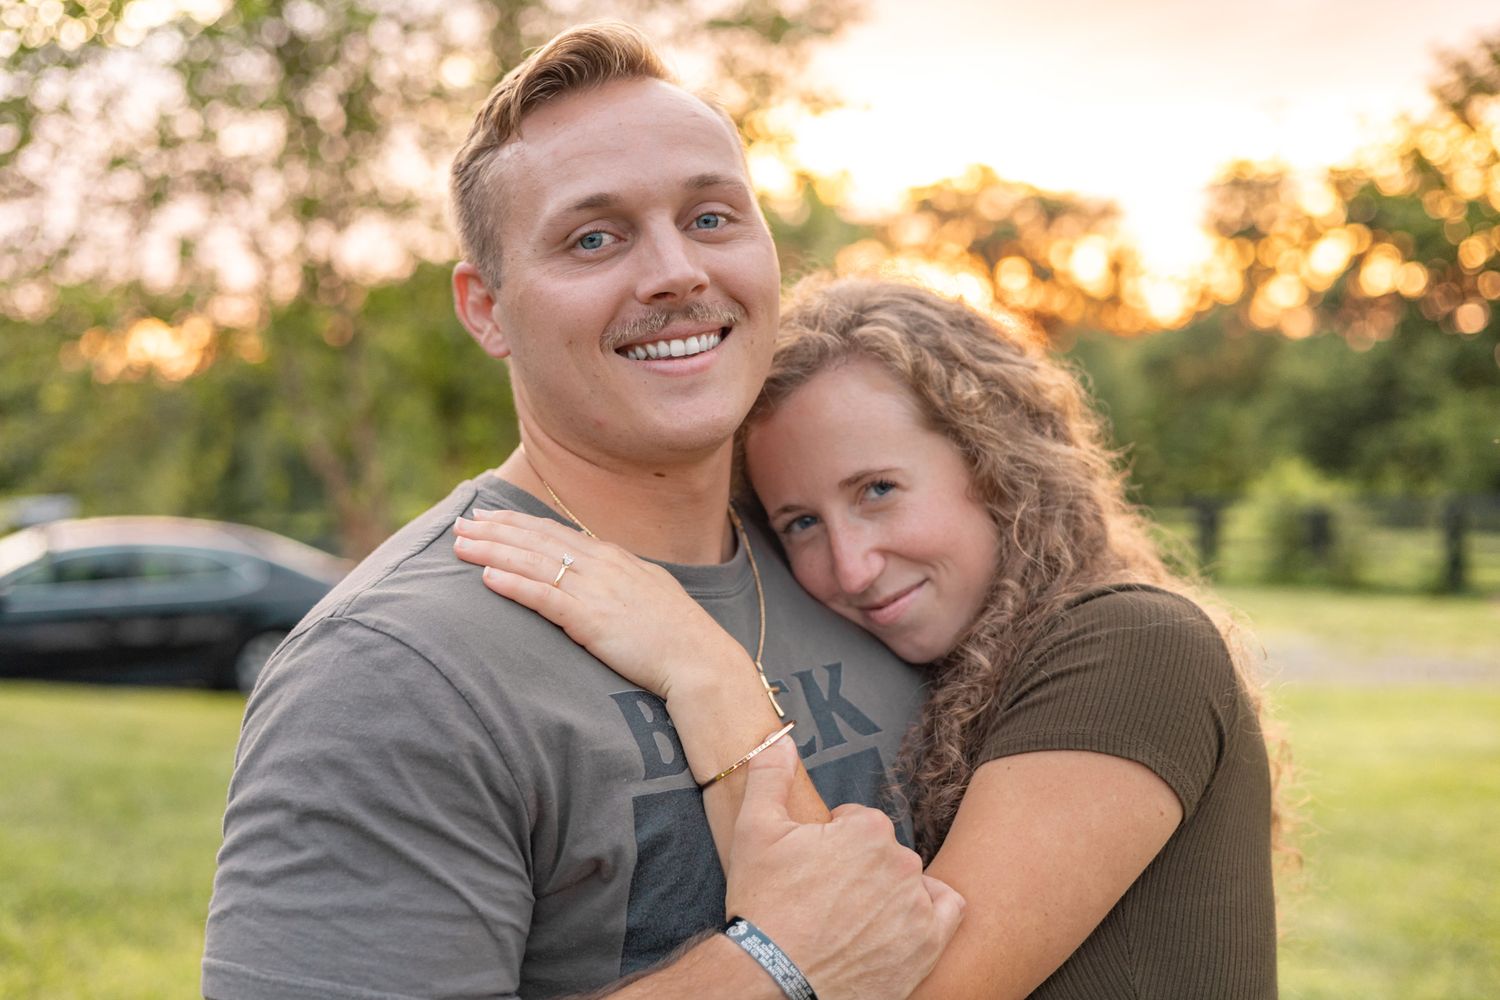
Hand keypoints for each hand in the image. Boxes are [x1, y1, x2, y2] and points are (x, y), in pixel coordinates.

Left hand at [452, 508, 746, 698]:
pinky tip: (486, 577)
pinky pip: (543, 596)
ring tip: (459, 544)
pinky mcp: (591, 619)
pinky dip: (513, 584)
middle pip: (537, 540)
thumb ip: (621, 583)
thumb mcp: (650, 594)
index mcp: (616, 558)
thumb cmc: (679, 636)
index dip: (518, 523)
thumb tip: (602, 582)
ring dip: (492, 550)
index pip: (556, 533)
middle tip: (461, 522)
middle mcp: (603, 565)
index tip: (489, 516)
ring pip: (533, 562)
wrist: (701, 660)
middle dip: (495, 530)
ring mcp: (596, 590)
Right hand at [724, 738, 964, 999]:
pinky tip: (897, 922)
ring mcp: (917, 906)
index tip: (815, 864)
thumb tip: (780, 741)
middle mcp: (901, 863)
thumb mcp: (755, 830)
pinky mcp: (927, 945)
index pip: (861, 823)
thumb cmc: (764, 907)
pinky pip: (947, 910)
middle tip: (828, 895)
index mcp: (868, 830)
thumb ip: (771, 776)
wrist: (772, 980)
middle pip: (886, 852)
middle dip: (860, 867)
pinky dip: (928, 911)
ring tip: (854, 915)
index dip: (834, 841)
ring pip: (911, 881)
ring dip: (889, 890)